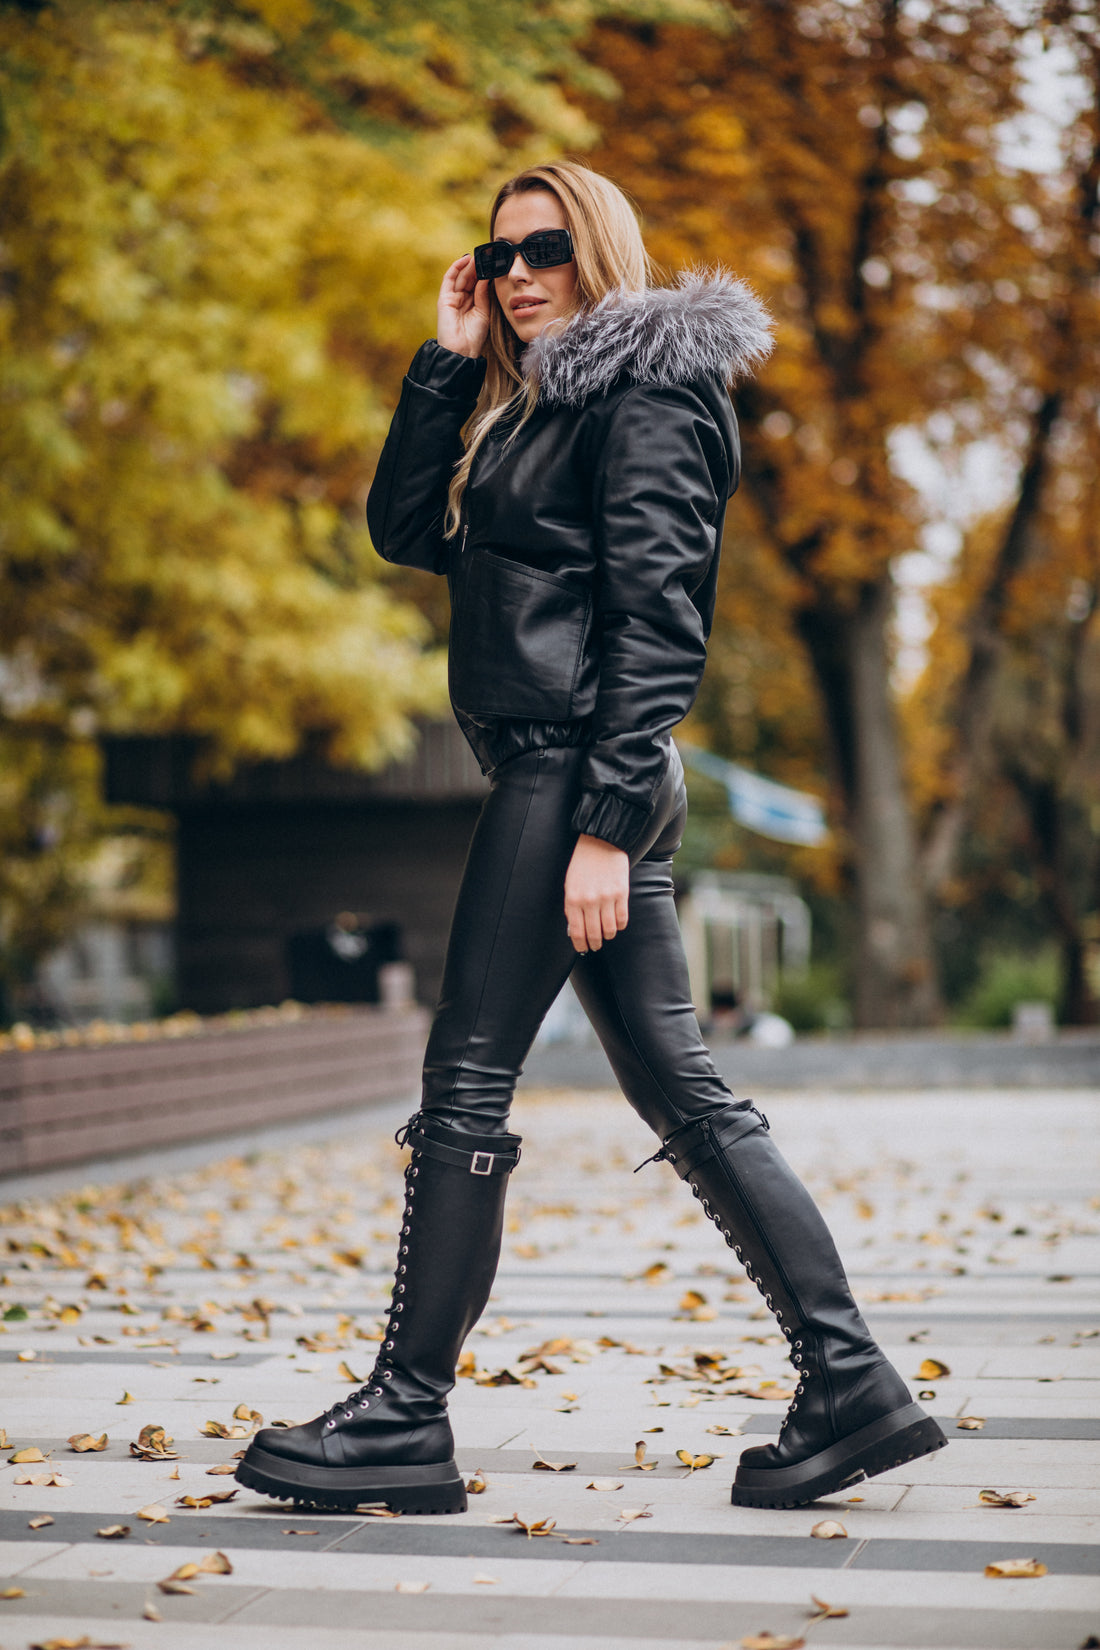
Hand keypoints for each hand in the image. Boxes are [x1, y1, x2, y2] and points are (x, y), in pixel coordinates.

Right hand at [437, 253, 490, 358]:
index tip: (494, 263)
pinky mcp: (444, 298)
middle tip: (488, 255)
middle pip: (470, 279)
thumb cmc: (474, 337)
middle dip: (478, 267)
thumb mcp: (484, 312)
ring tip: (479, 256)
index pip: (478, 284)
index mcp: (473, 304)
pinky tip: (466, 259)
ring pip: (461, 277)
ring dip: (469, 265)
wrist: (461, 350)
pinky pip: (449, 279)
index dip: (485, 273)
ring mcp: (452, 298)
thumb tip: (486, 277)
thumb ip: (483, 294)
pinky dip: (456, 267)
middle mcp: (462, 300)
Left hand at [564, 834, 629, 953]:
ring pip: (609, 929)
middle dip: (595, 943)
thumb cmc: (583, 863)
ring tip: (607, 934)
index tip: (583, 948)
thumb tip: (576, 928)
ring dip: (608, 935)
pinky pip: (622, 919)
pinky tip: (617, 924)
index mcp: (573, 899)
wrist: (601, 842)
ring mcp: (606, 898)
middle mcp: (589, 901)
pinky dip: (620, 925)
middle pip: (594, 933)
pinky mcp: (621, 893)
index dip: (580, 944)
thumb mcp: (570, 884)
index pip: (577, 931)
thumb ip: (572, 906)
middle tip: (596, 946)